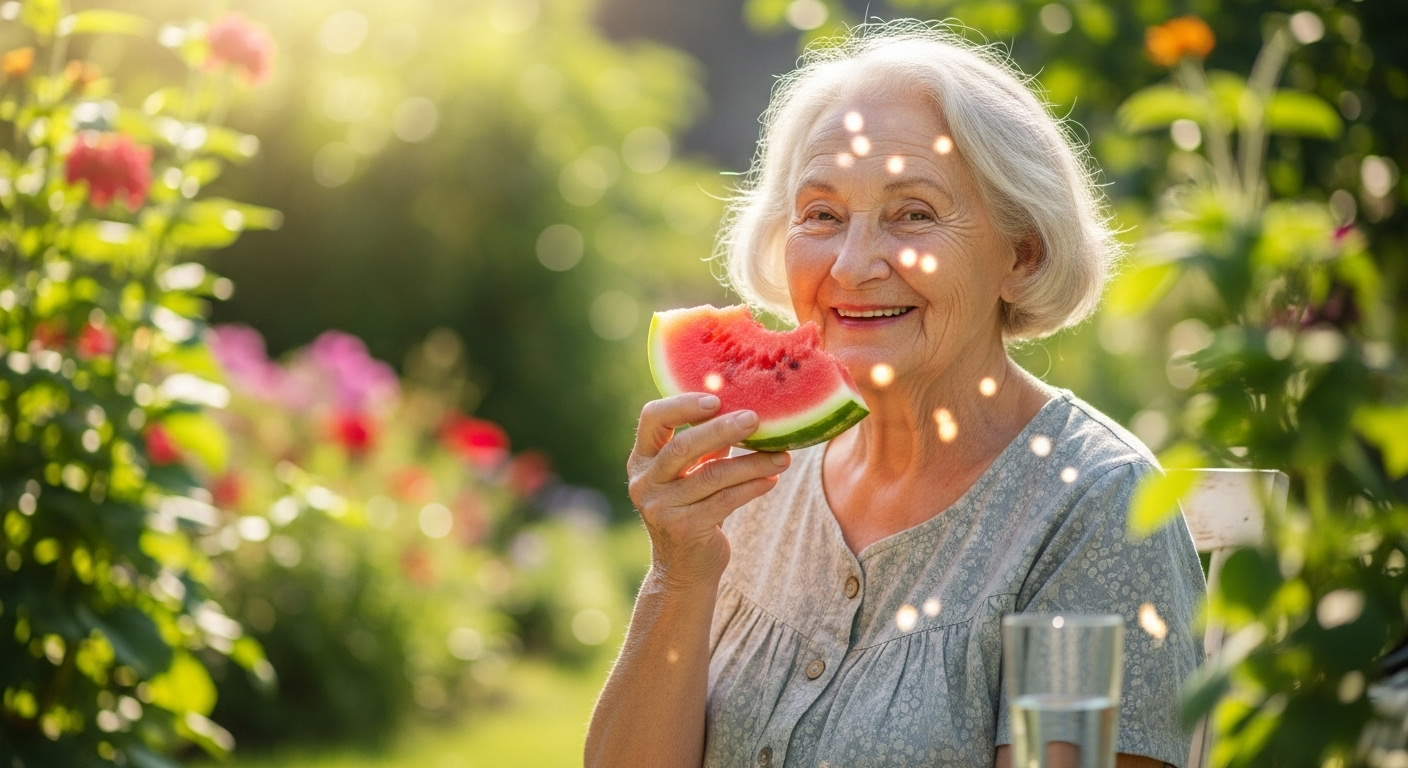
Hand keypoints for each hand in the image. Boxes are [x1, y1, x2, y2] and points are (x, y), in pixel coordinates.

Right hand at [628, 394, 789, 588]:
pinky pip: (725, 500)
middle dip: (723, 429)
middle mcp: (644, 482)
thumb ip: (705, 445)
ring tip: (782, 456)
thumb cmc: (692, 509)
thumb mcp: (691, 474)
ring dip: (752, 463)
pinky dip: (752, 487)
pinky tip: (772, 479)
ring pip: (712, 475)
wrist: (684, 569)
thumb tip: (743, 406)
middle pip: (684, 446)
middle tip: (756, 419)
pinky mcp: (684, 529)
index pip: (652, 419)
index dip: (682, 404)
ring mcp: (661, 508)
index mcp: (642, 460)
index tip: (716, 399)